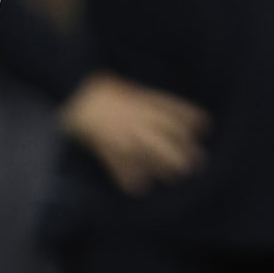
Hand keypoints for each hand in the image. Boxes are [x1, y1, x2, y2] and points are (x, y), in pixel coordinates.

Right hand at [60, 72, 210, 196]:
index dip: (188, 115)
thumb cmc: (90, 86)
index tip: (204, 124)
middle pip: (165, 134)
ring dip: (162, 165)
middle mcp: (135, 117)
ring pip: (149, 153)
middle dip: (182, 148)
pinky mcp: (107, 148)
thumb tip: (146, 104)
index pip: (170, 107)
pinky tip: (138, 187)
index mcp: (138, 98)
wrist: (69, 93)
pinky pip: (122, 167)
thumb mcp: (117, 85)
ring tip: (173, 175)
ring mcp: (122, 134)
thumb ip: (134, 97)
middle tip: (197, 160)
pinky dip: (130, 178)